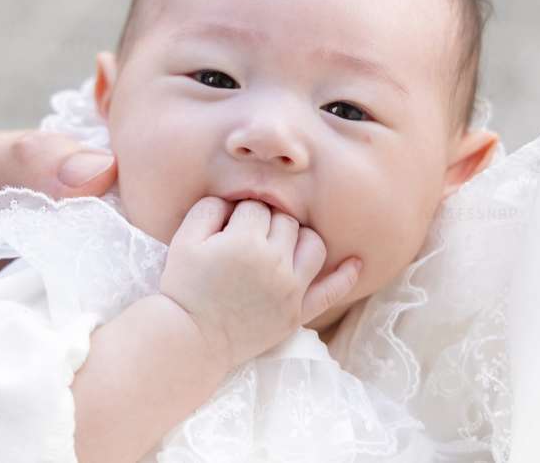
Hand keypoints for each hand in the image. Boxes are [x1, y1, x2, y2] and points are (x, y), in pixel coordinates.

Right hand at [158, 196, 361, 369]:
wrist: (190, 339)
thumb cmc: (184, 287)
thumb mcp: (184, 239)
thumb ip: (209, 208)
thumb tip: (235, 200)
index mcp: (245, 241)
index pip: (255, 207)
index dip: (238, 214)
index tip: (225, 229)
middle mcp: (274, 262)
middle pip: (285, 222)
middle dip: (266, 223)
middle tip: (245, 239)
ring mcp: (291, 289)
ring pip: (312, 244)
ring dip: (298, 238)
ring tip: (279, 245)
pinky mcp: (297, 313)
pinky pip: (331, 292)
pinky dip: (345, 276)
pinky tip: (355, 262)